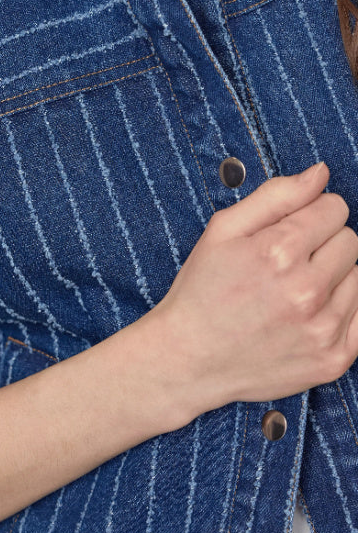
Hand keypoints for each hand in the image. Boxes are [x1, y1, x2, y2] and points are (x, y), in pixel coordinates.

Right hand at [150, 162, 357, 409]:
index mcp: (278, 251)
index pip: (334, 208)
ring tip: (294, 290)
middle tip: (287, 262)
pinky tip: (310, 312)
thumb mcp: (222, 230)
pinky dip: (343, 309)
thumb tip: (320, 174)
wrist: (190, 358)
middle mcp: (306, 290)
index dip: (311, 214)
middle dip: (323, 243)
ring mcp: (323, 328)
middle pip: (351, 240)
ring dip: (334, 277)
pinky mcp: (334, 358)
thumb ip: (275, 196)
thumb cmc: (202, 290)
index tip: (289, 230)